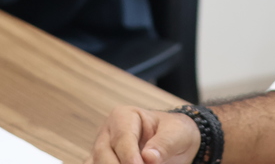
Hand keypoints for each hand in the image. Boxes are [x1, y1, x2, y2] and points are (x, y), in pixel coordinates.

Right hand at [84, 106, 199, 163]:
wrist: (174, 143)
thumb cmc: (174, 133)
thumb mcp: (178, 133)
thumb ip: (165, 143)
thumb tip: (148, 157)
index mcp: (123, 116)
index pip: (122, 138)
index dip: (129, 157)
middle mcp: (108, 133)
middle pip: (103, 154)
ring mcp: (102, 151)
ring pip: (97, 163)